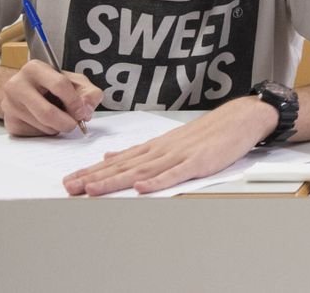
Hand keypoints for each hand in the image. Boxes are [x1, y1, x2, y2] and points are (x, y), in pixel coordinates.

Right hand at [0, 60, 100, 136]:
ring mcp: (10, 105)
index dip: (75, 102)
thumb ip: (88, 92)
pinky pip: (34, 134)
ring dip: (57, 127)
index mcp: (35, 68)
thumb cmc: (52, 85)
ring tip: (59, 118)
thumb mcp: (74, 81)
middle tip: (74, 124)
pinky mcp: (9, 123)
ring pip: (42, 126)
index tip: (82, 112)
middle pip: (47, 112)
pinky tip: (46, 122)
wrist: (23, 92)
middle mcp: (17, 85)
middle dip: (66, 122)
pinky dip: (46, 132)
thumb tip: (86, 109)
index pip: (59, 85)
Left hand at [63, 96, 277, 195]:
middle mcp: (161, 150)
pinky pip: (175, 173)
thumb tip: (110, 156)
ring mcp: (179, 155)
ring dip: (115, 181)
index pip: (117, 160)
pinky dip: (157, 181)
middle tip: (70, 187)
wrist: (239, 119)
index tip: (70, 180)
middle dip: (94, 177)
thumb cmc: (207, 133)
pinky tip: (141, 188)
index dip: (92, 171)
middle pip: (123, 166)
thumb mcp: (169, 140)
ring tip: (93, 190)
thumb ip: (140, 151)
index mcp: (154, 147)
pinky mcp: (199, 162)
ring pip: (142, 170)